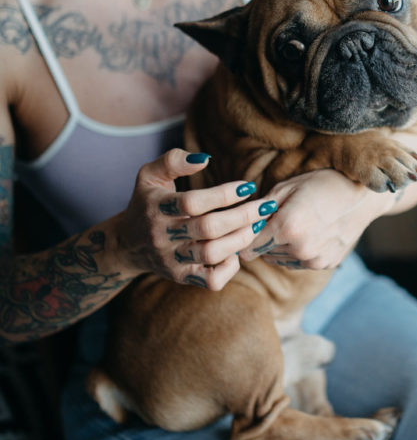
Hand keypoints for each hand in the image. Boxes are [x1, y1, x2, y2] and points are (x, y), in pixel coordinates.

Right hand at [113, 149, 277, 289]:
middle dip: (242, 216)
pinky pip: (211, 280)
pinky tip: (236, 252)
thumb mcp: (150, 175)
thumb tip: (205, 158)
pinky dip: (230, 268)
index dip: (223, 194)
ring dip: (240, 239)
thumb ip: (173, 160)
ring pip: (212, 253)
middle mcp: (163, 235)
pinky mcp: (181, 277)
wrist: (128, 245)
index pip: (192, 202)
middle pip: (208, 228)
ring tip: (256, 225)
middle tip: (265, 206)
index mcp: (156, 207)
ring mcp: (172, 259)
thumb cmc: (147, 203)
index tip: (246, 187)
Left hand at [239, 169, 391, 269]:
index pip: (248, 248)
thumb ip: (259, 211)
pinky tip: (311, 232)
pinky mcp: (326, 265)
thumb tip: (238, 227)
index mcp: (287, 228)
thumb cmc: (321, 184)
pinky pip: (299, 263)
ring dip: (281, 246)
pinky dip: (298, 251)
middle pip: (264, 254)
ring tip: (297, 223)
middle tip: (279, 218)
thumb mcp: (286, 188)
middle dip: (265, 239)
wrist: (363, 195)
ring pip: (281, 259)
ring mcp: (315, 260)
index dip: (245, 238)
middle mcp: (300, 249)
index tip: (249, 228)